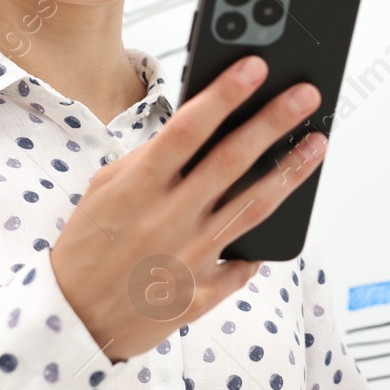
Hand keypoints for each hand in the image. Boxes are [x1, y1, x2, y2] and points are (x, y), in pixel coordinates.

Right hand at [48, 54, 325, 361]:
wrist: (73, 321)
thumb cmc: (87, 247)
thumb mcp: (102, 191)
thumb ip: (146, 160)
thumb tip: (194, 132)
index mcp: (137, 188)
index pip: (187, 129)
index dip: (224, 95)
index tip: (255, 67)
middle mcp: (167, 220)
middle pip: (231, 160)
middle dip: (273, 121)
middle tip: (306, 94)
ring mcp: (188, 258)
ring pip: (253, 207)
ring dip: (290, 171)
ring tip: (316, 144)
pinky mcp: (203, 294)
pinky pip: (244, 261)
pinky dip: (261, 241)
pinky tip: (284, 215)